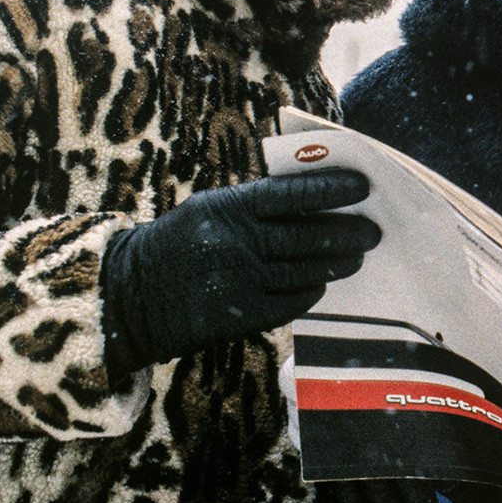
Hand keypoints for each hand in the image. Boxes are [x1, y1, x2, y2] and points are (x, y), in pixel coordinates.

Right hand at [101, 168, 380, 377]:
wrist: (129, 296)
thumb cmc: (178, 243)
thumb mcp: (208, 209)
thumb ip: (255, 204)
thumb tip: (313, 198)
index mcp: (228, 208)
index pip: (291, 194)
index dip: (330, 190)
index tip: (361, 187)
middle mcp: (235, 243)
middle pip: (306, 235)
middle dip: (346, 232)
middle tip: (372, 230)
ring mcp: (238, 281)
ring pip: (303, 270)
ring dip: (336, 264)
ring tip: (356, 257)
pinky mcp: (238, 315)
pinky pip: (289, 301)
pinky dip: (310, 292)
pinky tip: (320, 284)